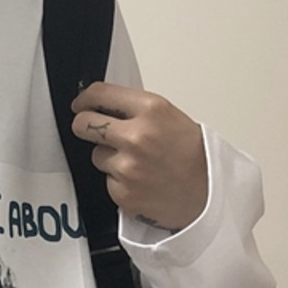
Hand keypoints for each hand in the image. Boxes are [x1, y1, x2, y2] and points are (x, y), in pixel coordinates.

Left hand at [70, 82, 207, 232]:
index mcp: (151, 110)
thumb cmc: (193, 156)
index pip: (100, 94)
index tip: (80, 103)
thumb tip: (105, 106)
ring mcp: (127, 167)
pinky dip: (118, 182)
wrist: (207, 194)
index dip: (84, 99)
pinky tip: (139, 181)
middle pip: (83, 125)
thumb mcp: (170, 118)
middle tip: (92, 130)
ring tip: (137, 163)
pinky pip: (106, 181)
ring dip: (109, 158)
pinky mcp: (121, 193)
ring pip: (96, 156)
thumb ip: (137, 110)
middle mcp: (136, 137)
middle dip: (84, 126)